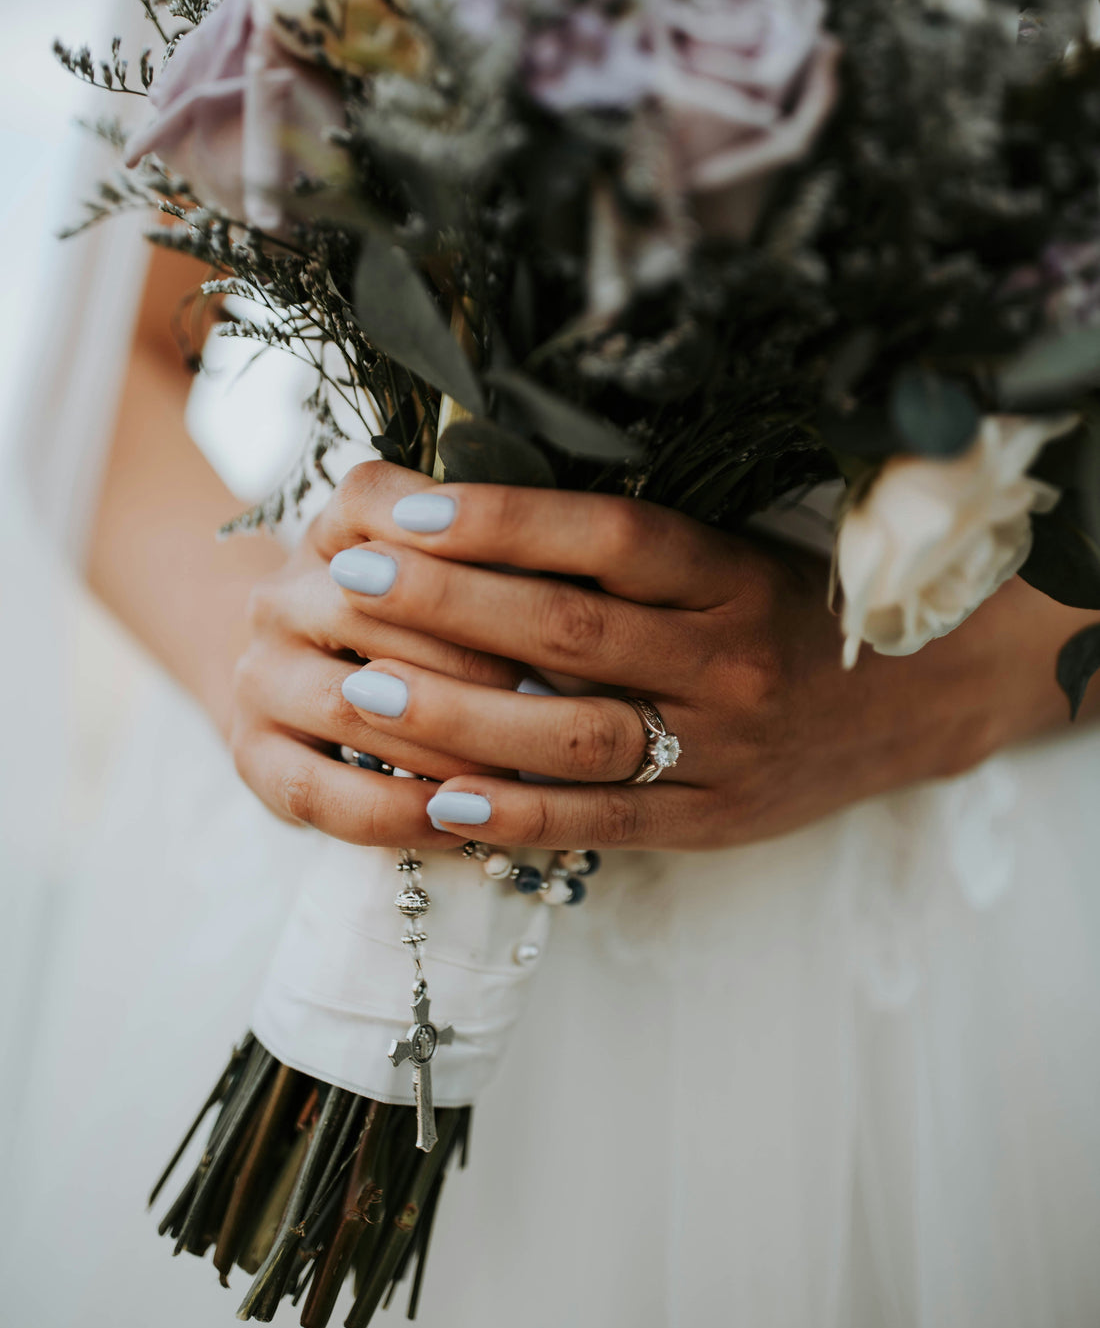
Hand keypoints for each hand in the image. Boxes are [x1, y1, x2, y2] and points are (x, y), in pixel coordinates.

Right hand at [228, 464, 523, 847]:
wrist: (302, 674)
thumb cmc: (418, 619)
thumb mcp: (449, 567)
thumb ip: (500, 554)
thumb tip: (597, 557)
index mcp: (339, 526)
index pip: (384, 505)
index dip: (466, 540)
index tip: (550, 577)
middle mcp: (284, 591)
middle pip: (376, 610)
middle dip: (477, 659)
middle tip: (560, 696)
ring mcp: (259, 674)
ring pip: (352, 706)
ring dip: (445, 743)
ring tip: (521, 768)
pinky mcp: (250, 754)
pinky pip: (323, 793)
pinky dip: (398, 813)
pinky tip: (456, 822)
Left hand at [321, 464, 1095, 851]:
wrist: (912, 702)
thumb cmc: (790, 612)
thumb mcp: (733, 555)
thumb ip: (629, 550)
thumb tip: (476, 514)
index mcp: (732, 575)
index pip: (607, 537)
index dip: (502, 520)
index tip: (406, 505)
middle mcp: (729, 660)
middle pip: (571, 631)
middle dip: (446, 604)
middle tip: (347, 577)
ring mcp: (722, 749)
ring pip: (573, 735)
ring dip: (458, 714)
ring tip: (362, 686)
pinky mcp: (710, 822)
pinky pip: (601, 822)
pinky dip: (516, 816)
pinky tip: (436, 799)